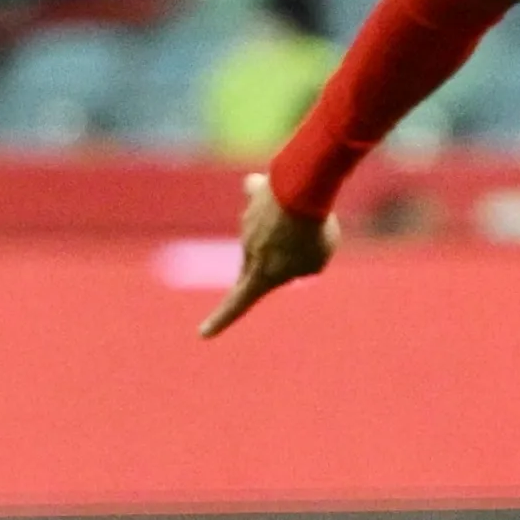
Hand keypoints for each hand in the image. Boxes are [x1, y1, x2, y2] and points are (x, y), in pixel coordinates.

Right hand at [199, 171, 337, 337]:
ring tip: (311, 219)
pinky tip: (271, 185)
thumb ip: (301, 262)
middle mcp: (248, 250)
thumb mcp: (316, 260)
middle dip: (281, 260)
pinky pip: (262, 196)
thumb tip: (283, 243)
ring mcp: (249, 222)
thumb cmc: (311, 234)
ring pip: (274, 227)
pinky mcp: (256, 196)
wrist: (300, 191)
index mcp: (260, 275)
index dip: (222, 320)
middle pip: (261, 262)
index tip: (203, 334)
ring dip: (295, 226)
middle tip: (302, 247)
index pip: (238, 304)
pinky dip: (273, 195)